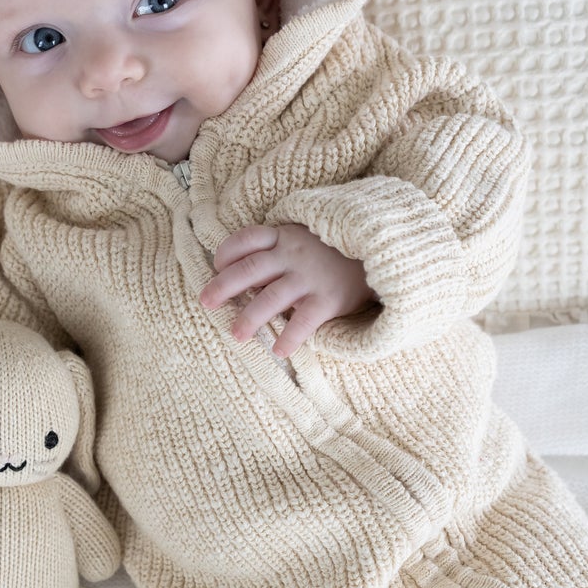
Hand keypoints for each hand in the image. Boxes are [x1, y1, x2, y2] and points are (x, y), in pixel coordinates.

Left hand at [199, 222, 377, 357]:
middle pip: (249, 269)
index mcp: (285, 236)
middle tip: (205, 302)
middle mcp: (293, 255)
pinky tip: (279, 352)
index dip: (226, 253)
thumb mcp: (306, 237)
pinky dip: (290, 337)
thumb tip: (246, 276)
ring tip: (235, 334)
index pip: (246, 239)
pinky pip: (304, 321)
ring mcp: (310, 277)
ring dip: (249, 317)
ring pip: (270, 298)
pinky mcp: (328, 299)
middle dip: (223, 286)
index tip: (216, 266)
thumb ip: (278, 249)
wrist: (383, 252)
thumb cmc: (336, 251)